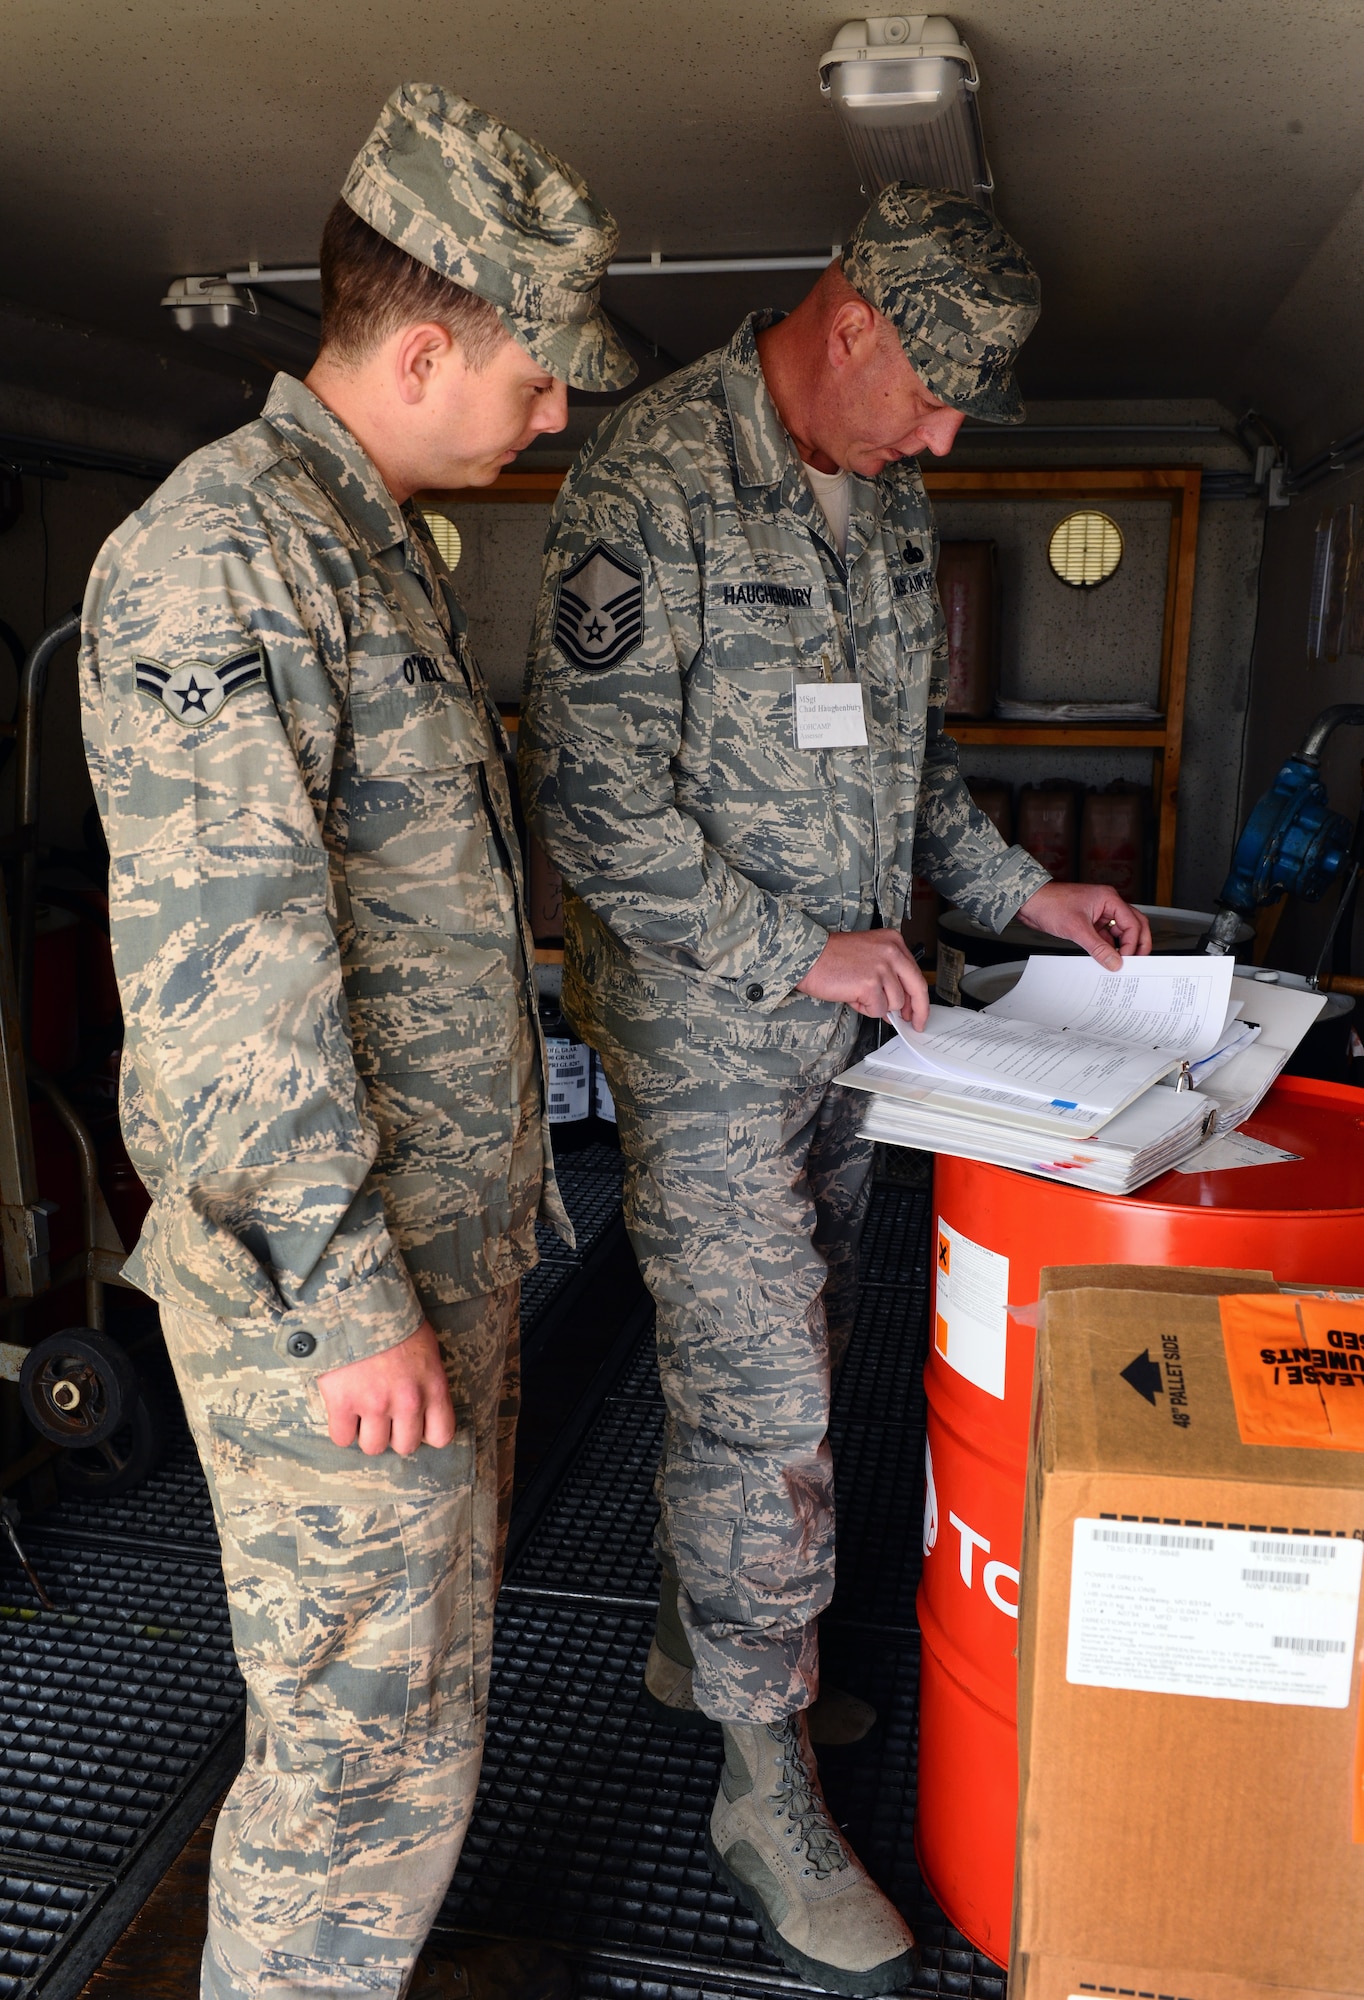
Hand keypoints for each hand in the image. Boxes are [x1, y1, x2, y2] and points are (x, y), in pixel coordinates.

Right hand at [316, 1321, 454, 1456]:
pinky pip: (342, 1438)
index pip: (441, 1436)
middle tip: (385, 1415)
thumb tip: (424, 1410)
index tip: (415, 1423)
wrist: (357, 1300)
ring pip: (373, 1447)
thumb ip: (428, 1382)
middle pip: (405, 1446)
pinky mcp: (342, 1402)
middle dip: (395, 1434)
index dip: (426, 1432)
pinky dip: (341, 1429)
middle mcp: (407, 1401)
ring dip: (367, 1433)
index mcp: (433, 1387)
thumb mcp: (427, 1349)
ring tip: (362, 1412)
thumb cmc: (395, 1320)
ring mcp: (374, 1404)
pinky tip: (343, 1410)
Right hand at [796, 930, 930, 1026]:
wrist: (808, 956)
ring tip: (858, 994)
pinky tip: (852, 996)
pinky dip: (865, 1009)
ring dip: (877, 1005)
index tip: (918, 1009)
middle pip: (917, 988)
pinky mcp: (870, 984)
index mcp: (893, 941)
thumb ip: (888, 976)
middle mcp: (892, 952)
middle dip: (918, 1010)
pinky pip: (878, 1009)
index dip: (918, 996)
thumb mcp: (868, 956)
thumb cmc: (832, 956)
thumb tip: (898, 1006)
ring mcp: (882, 968)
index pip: (916, 973)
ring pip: (894, 1003)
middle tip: (915, 1023)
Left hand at [1015, 881, 1151, 970]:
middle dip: (1137, 943)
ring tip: (1121, 963)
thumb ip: (1098, 948)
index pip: (1133, 923)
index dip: (1132, 943)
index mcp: (1109, 899)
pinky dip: (1108, 948)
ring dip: (1122, 947)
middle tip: (1137, 961)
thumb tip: (1114, 962)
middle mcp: (1108, 905)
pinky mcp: (1089, 923)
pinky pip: (1105, 936)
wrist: (1029, 902)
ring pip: (1120, 932)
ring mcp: (1099, 914)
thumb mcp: (1076, 928)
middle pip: (1134, 925)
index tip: (1126, 959)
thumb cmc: (1050, 904)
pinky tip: (1106, 959)